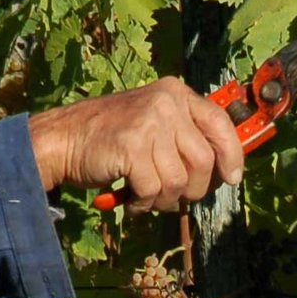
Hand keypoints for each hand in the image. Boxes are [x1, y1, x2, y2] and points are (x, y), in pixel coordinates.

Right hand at [28, 78, 245, 209]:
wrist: (64, 139)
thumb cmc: (111, 138)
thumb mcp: (154, 123)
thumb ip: (186, 137)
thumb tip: (226, 169)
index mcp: (175, 93)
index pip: (219, 124)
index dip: (232, 155)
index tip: (232, 178)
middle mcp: (165, 102)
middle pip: (204, 161)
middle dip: (193, 188)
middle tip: (173, 195)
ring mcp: (148, 123)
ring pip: (180, 181)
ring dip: (165, 199)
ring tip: (146, 194)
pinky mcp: (132, 147)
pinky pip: (154, 190)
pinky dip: (143, 203)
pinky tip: (131, 197)